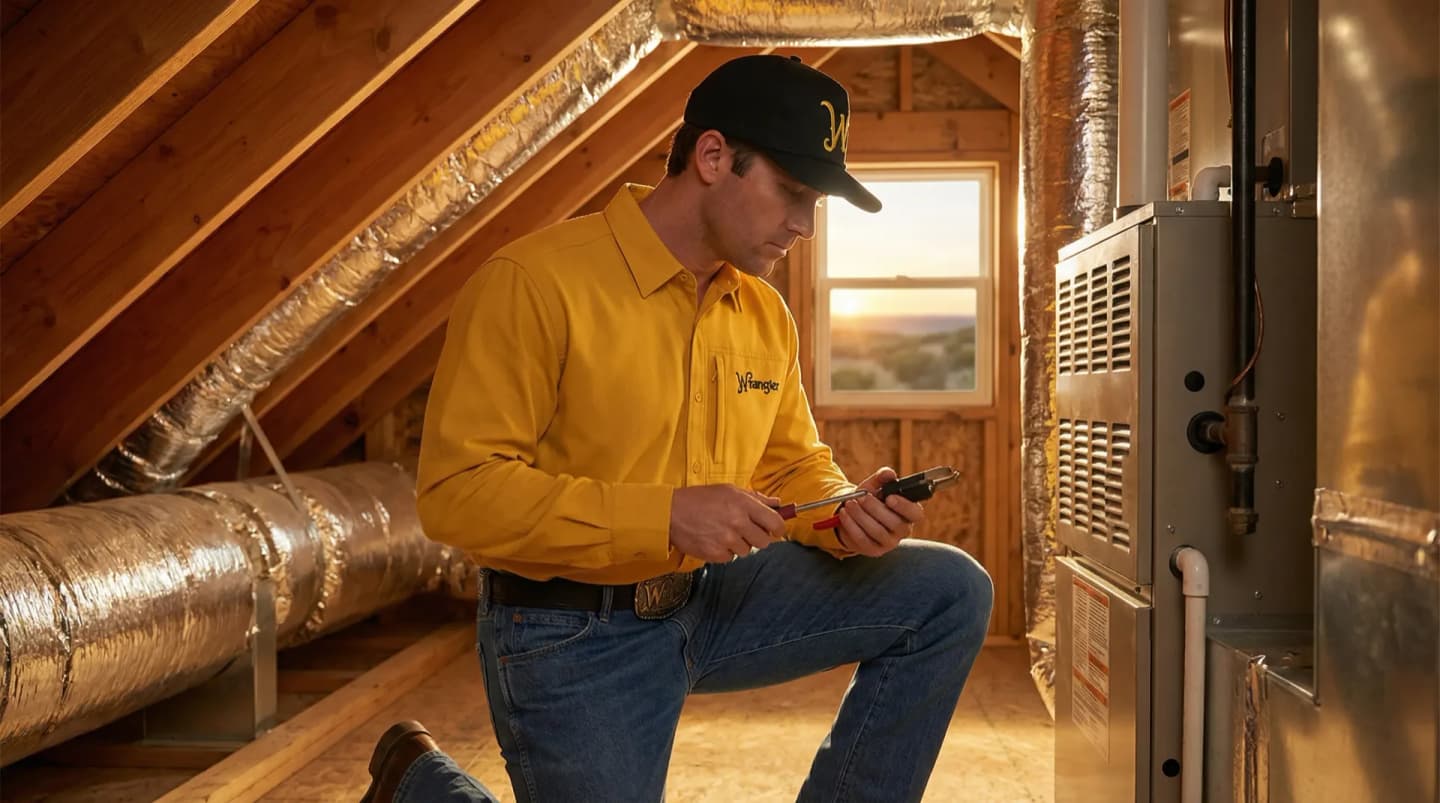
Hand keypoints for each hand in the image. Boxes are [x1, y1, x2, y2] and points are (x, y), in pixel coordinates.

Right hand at [669, 484, 786, 562]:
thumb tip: (777, 503)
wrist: (671, 512)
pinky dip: (725, 552)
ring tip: (723, 532)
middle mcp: (738, 523)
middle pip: (764, 541)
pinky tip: (714, 540)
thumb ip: (755, 498)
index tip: (775, 530)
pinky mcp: (716, 554)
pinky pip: (730, 558)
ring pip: (747, 550)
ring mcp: (727, 540)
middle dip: (757, 537)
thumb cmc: (700, 499)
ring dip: (739, 544)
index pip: (776, 523)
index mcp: (744, 505)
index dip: (778, 529)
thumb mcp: (728, 490)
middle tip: (745, 531)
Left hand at [834, 466, 923, 556]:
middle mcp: (903, 530)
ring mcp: (889, 543)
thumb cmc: (870, 499)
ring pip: (877, 531)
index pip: (916, 514)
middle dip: (875, 509)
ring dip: (861, 516)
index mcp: (909, 513)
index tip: (889, 497)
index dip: (905, 506)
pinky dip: (851, 526)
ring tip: (849, 504)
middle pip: (894, 523)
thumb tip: (888, 473)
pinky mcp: (874, 550)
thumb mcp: (875, 486)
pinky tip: (844, 515)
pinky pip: (863, 540)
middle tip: (861, 498)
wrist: (854, 515)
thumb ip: (882, 478)